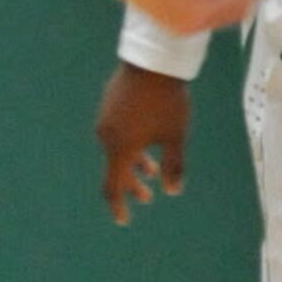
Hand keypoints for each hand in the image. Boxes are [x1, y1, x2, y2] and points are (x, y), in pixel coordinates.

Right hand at [95, 62, 191, 225]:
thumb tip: (173, 191)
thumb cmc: (167, 101)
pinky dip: (128, 144)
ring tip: (150, 167)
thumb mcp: (176, 136)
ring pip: (116, 149)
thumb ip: (174, 166)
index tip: (124, 220)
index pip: (113, 186)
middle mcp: (107, 137)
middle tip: (148, 198)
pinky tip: (144, 137)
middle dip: (132, 186)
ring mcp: (105, 120)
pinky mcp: (107, 105)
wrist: (152, 62)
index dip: (118, 206)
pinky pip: (115, 133)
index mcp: (121, 149)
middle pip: (115, 169)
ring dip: (133, 163)